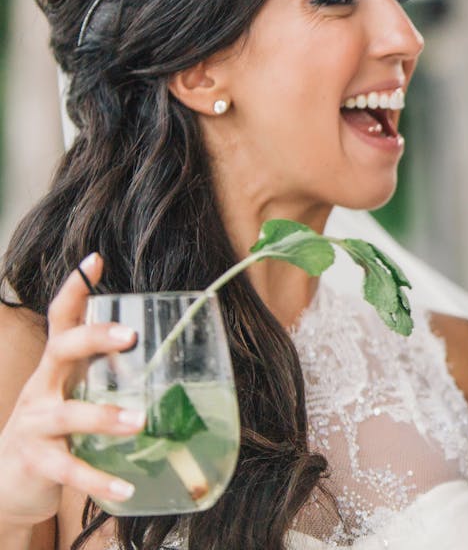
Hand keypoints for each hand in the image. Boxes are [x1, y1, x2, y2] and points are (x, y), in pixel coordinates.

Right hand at [0, 254, 143, 525]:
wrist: (8, 480)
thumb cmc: (57, 426)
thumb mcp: (76, 391)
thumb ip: (108, 372)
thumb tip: (171, 355)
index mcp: (59, 366)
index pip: (63, 319)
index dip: (76, 290)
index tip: (95, 260)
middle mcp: (43, 387)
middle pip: (61, 350)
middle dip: (93, 338)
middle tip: (129, 336)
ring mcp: (35, 424)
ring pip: (67, 414)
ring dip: (103, 417)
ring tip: (138, 422)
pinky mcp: (37, 462)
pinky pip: (70, 471)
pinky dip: (100, 479)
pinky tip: (127, 486)